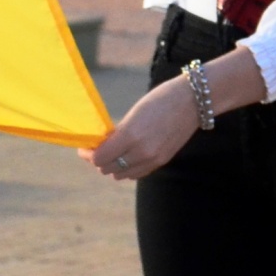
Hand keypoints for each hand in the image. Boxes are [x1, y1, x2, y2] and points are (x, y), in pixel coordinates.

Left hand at [81, 49, 267, 181]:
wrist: (192, 101)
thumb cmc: (159, 100)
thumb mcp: (132, 114)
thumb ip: (117, 133)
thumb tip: (101, 145)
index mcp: (131, 136)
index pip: (100, 157)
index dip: (88, 154)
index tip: (84, 147)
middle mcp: (142, 151)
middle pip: (108, 169)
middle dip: (98, 160)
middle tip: (94, 150)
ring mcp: (154, 159)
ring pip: (122, 175)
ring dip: (112, 166)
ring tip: (110, 153)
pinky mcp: (162, 161)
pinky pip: (138, 174)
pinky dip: (127, 169)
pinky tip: (125, 157)